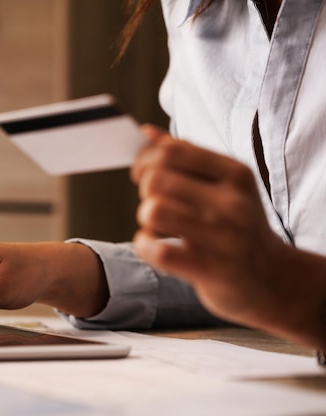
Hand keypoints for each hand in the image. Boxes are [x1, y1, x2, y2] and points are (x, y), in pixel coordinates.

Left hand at [130, 126, 325, 349]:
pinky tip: (156, 248)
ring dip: (145, 219)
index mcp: (236, 174)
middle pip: (156, 180)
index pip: (172, 151)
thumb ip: (187, 158)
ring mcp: (223, 237)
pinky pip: (156, 249)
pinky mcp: (211, 269)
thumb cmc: (239, 228)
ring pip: (154, 210)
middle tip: (155, 204)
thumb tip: (147, 133)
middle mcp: (233, 202)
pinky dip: (144, 247)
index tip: (142, 174)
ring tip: (157, 227)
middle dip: (145, 191)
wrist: (274, 281)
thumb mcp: (226, 187)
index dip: (145, 161)